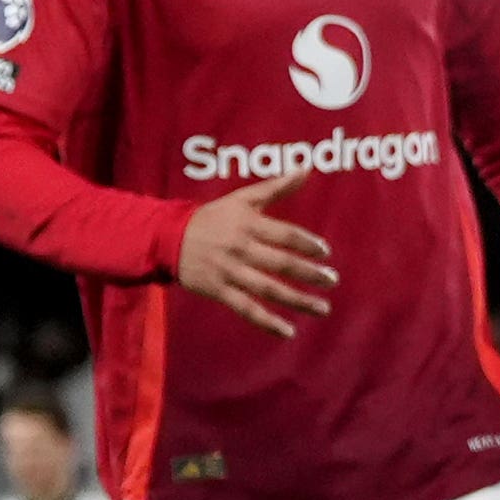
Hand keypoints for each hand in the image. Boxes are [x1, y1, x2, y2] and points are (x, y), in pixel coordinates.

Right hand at [172, 170, 335, 336]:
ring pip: (268, 288)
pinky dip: (267, 321)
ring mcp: (229, 271)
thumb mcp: (242, 199)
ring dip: (297, 301)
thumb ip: (276, 187)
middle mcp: (239, 248)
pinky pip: (246, 308)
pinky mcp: (218, 290)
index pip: (284, 234)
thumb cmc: (212, 217)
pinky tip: (289, 331)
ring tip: (323, 308)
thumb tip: (306, 168)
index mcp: (247, 224)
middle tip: (332, 280)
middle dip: (309, 273)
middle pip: (280, 263)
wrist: (167, 237)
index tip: (325, 252)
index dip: (306, 243)